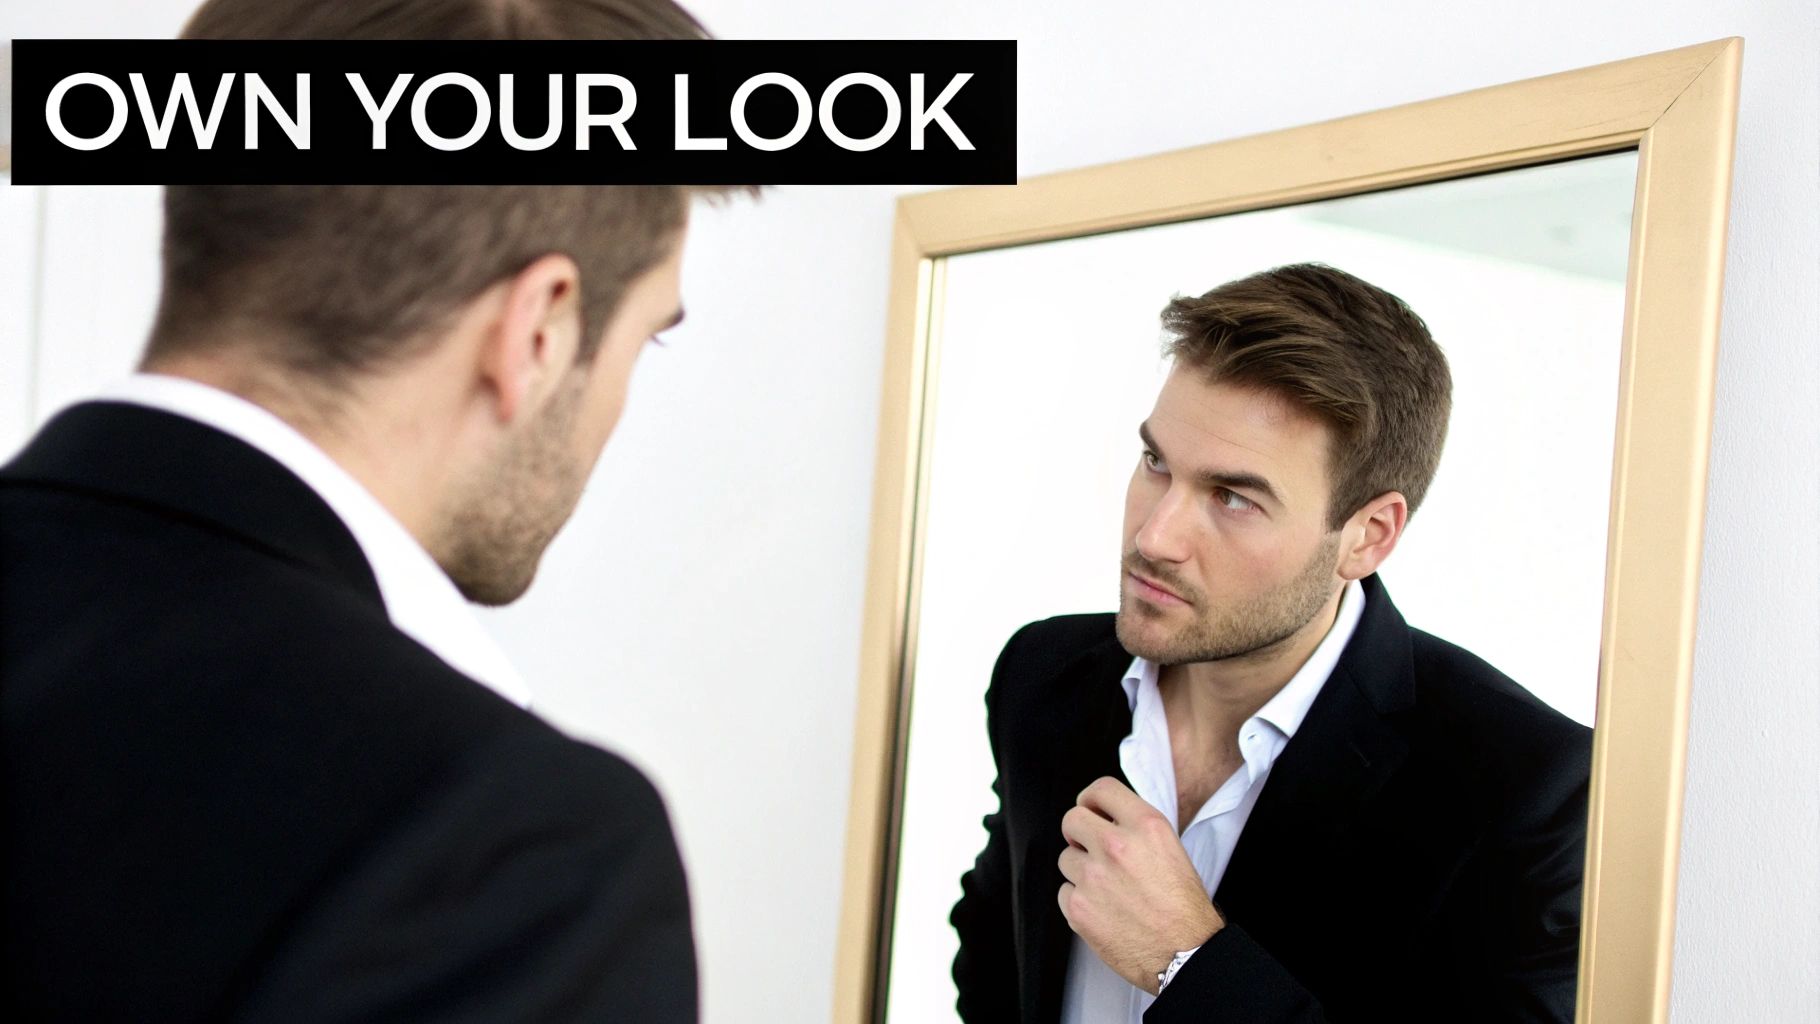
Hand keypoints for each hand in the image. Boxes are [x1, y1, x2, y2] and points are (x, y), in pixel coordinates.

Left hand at [1057, 777, 1223, 993]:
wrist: (1187, 955)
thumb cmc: (1184, 908)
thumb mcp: (1171, 849)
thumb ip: (1136, 828)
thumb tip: (1107, 818)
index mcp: (1145, 826)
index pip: (1101, 789)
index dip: (1091, 799)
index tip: (1090, 809)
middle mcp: (1116, 845)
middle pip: (1071, 819)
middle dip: (1078, 833)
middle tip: (1090, 848)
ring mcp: (1093, 876)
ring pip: (1065, 858)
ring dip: (1081, 870)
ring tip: (1108, 889)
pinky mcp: (1079, 907)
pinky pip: (1064, 892)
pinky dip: (1078, 900)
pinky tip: (1103, 910)